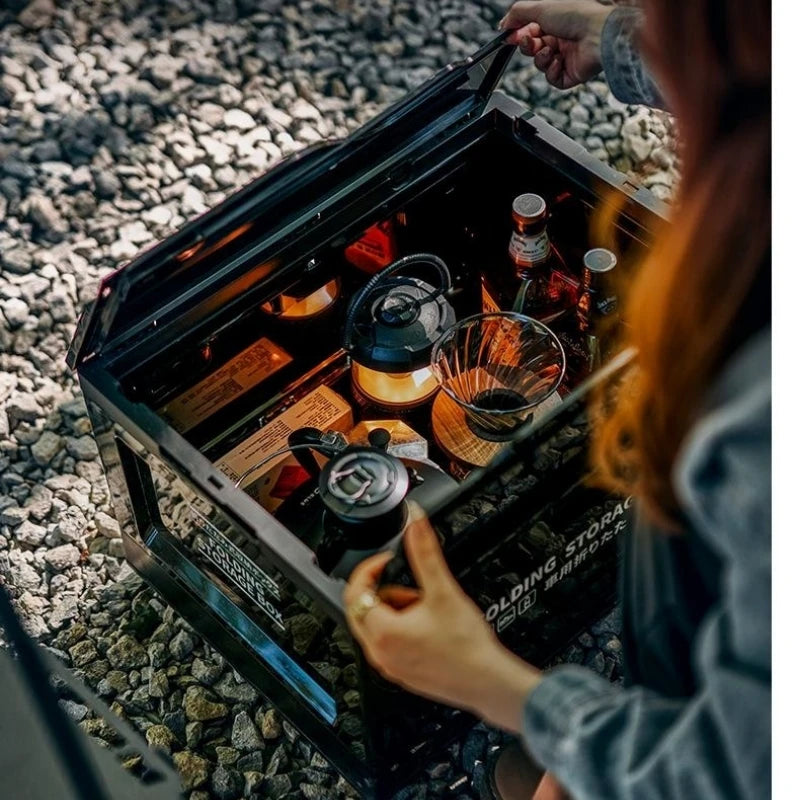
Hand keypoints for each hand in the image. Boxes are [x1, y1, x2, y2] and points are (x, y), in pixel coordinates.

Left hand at [344, 503, 541, 732]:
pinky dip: (402, 628)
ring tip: (426, 608)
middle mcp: (379, 653)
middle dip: (384, 591)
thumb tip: (415, 521)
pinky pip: (389, 643)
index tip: (389, 560)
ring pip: (376, 626)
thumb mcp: (443, 589)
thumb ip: (425, 550)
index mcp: (382, 632)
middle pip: (362, 608)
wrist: (488, 681)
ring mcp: (389, 666)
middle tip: (411, 587)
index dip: (371, 568)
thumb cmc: (467, 645)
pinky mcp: (402, 673)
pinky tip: (430, 627)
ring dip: (395, 610)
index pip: (356, 590)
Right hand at [499, 1, 613, 89]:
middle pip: (533, 49)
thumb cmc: (577, 17)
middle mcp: (561, 39)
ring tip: (550, 50)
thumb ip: (518, 13)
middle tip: (530, 43)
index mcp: (556, 22)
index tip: (509, 37)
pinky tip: (559, 61)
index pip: (530, 31)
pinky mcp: (570, 75)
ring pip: (540, 65)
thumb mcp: (540, 7)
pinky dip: (551, 71)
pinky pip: (551, 79)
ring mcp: (566, 58)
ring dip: (540, 58)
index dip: (519, 35)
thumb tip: (503, 24)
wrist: (598, 34)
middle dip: (528, 47)